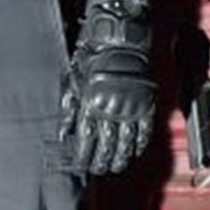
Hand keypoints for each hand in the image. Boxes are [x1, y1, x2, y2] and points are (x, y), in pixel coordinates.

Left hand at [58, 0, 156, 175]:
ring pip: (126, 140)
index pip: (86, 139)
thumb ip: (69, 110)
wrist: (120, 39)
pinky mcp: (145, 102)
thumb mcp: (73, 81)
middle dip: (103, 160)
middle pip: (107, 144)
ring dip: (121, 156)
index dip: (84, 156)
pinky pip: (144, 128)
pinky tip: (135, 150)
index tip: (82, 166)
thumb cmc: (93, 57)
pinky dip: (140, 141)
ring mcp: (130, 106)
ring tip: (117, 166)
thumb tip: (63, 133)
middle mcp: (111, 108)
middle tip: (100, 170)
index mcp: (90, 104)